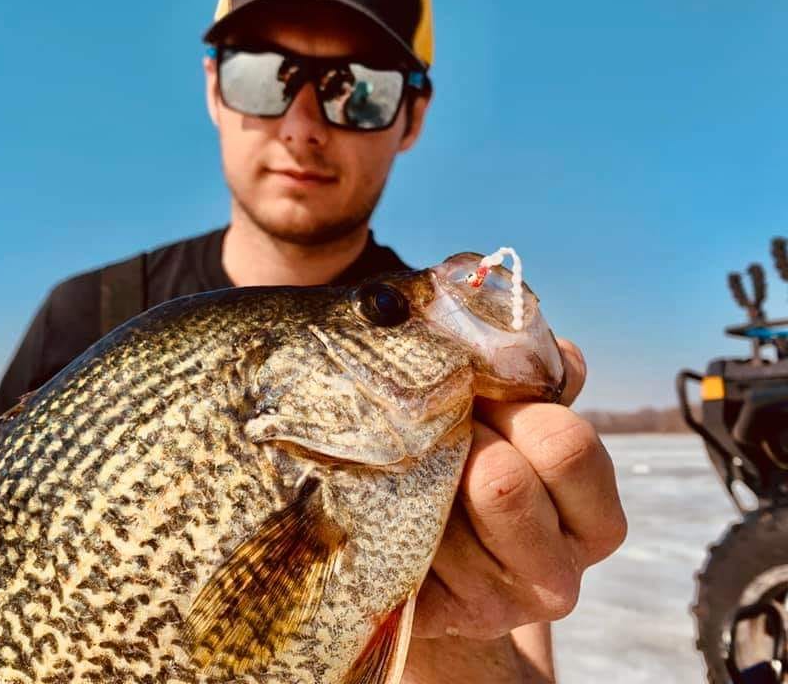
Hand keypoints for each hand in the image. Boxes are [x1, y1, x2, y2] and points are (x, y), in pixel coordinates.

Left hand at [402, 338, 626, 681]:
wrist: (431, 564)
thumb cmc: (481, 474)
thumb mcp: (523, 429)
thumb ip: (541, 386)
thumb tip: (547, 350)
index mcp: (597, 525)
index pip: (566, 445)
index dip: (512, 406)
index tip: (482, 400)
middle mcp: (556, 579)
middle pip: (500, 480)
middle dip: (457, 437)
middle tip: (436, 430)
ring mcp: (493, 608)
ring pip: (433, 505)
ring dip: (407, 467)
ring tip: (405, 464)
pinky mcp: (428, 620)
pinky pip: (389, 538)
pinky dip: (373, 504)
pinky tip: (380, 500)